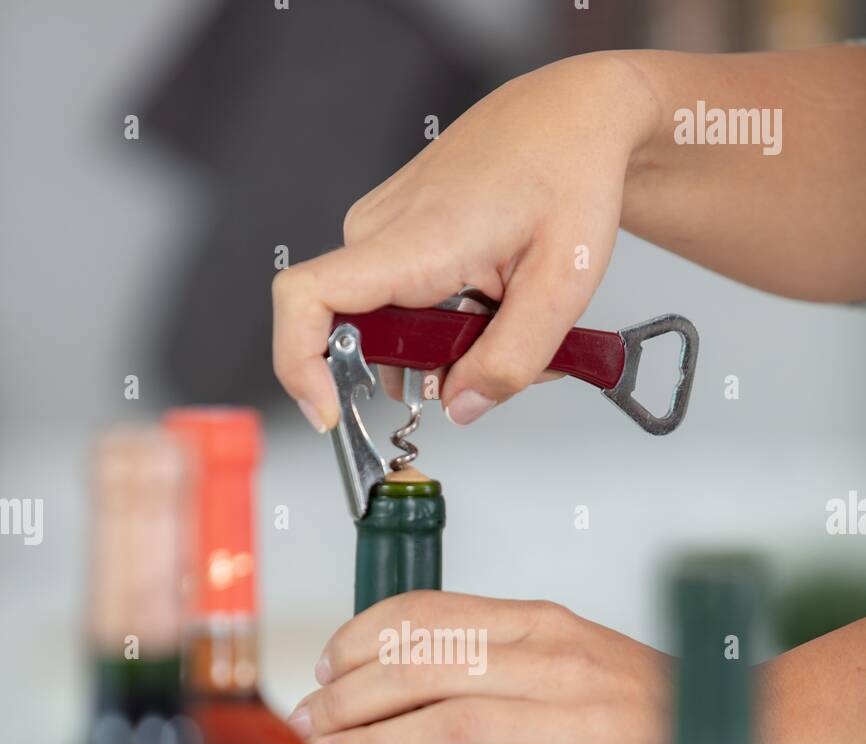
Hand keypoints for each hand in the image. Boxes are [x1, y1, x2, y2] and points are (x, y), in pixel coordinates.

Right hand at [272, 53, 657, 430]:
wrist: (574, 116)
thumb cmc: (569, 171)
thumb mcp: (561, 287)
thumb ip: (509, 361)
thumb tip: (460, 408)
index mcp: (414, 237)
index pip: (306, 299)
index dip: (299, 366)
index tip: (328, 410)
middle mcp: (380, 228)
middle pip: (360, 338)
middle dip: (423, 372)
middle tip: (493, 359)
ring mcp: (382, 228)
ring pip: (386, 327)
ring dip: (442, 349)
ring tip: (505, 321)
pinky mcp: (393, 232)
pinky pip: (399, 302)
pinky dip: (443, 323)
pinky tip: (489, 304)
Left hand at [289, 592, 671, 743]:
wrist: (742, 740)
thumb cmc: (647, 705)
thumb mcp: (571, 656)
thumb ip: (497, 661)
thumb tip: (404, 682)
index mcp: (542, 625)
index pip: (431, 614)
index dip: (362, 639)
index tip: (326, 667)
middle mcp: (555, 663)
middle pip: (425, 667)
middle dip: (350, 696)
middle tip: (311, 727)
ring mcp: (576, 724)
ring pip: (450, 725)